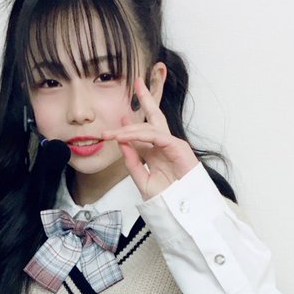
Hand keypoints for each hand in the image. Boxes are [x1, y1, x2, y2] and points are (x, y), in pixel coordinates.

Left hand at [102, 77, 199, 199]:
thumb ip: (132, 162)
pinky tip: (124, 137)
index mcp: (156, 153)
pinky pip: (155, 136)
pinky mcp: (178, 147)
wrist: (182, 211)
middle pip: (154, 117)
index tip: (118, 118)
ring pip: (149, 127)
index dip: (129, 124)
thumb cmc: (167, 199)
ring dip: (129, 129)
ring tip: (111, 134)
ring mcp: (172, 144)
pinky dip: (139, 135)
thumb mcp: (142, 179)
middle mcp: (164, 145)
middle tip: (138, 82)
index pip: (143, 132)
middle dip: (147, 98)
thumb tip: (121, 143)